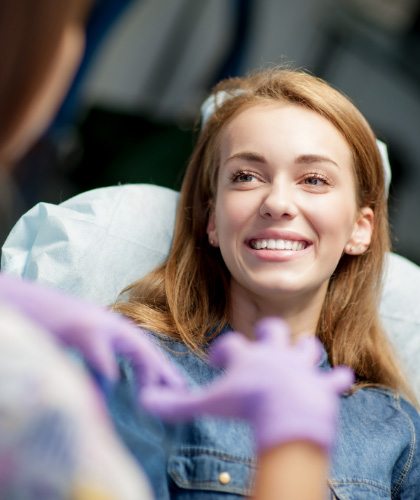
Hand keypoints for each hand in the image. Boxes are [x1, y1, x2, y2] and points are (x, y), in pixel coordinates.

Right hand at [0, 274, 184, 390]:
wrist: (21, 301)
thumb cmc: (48, 325)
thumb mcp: (78, 345)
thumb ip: (97, 362)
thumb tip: (111, 384)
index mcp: (109, 327)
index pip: (142, 347)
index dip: (159, 366)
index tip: (175, 386)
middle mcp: (108, 323)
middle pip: (145, 346)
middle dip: (163, 369)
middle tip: (179, 391)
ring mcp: (95, 322)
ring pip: (133, 345)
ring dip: (146, 368)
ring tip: (154, 392)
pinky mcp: (79, 327)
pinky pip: (99, 350)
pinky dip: (107, 367)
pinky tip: (113, 381)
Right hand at [141, 317, 352, 451]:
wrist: (286, 413)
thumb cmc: (245, 405)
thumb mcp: (207, 404)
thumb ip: (176, 404)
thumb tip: (145, 400)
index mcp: (248, 355)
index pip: (230, 344)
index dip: (222, 352)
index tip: (217, 363)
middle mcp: (276, 353)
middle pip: (273, 329)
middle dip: (269, 333)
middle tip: (263, 346)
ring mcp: (302, 367)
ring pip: (307, 347)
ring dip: (304, 351)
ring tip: (299, 358)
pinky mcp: (322, 385)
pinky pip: (335, 379)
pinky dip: (337, 380)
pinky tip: (342, 378)